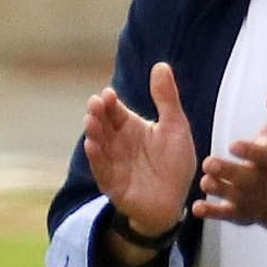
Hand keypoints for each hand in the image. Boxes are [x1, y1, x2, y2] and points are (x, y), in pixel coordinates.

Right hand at [83, 61, 195, 239]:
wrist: (174, 202)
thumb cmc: (173, 164)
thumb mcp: (175, 127)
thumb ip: (167, 98)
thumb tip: (161, 64)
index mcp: (130, 126)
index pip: (115, 109)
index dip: (110, 101)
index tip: (109, 94)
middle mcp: (117, 142)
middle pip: (102, 124)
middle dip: (97, 114)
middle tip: (95, 103)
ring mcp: (112, 162)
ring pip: (98, 144)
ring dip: (93, 133)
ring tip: (91, 121)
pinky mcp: (112, 183)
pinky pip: (101, 169)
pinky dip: (96, 157)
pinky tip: (93, 145)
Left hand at [194, 92, 266, 246]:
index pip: (261, 155)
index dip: (248, 150)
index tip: (233, 144)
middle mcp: (259, 181)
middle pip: (243, 178)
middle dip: (227, 171)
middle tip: (209, 163)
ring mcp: (248, 199)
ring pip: (232, 196)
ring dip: (218, 189)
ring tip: (206, 181)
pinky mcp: (237, 213)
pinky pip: (223, 214)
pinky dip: (210, 212)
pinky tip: (197, 208)